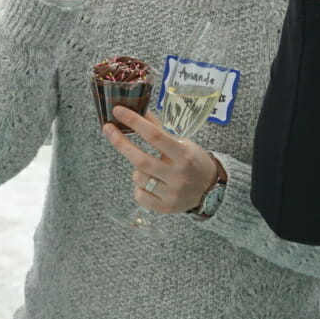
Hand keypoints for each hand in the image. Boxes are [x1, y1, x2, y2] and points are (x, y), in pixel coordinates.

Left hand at [102, 106, 220, 214]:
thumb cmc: (193, 160)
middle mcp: (178, 175)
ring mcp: (172, 193)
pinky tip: (150, 184)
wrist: (211, 188)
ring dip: (136, 169)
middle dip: (121, 143)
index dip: (134, 122)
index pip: (154, 136)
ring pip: (138, 178)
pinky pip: (139, 195)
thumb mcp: (182, 142)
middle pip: (140, 160)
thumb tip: (137, 110)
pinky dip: (139, 187)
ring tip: (147, 168)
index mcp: (184, 154)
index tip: (118, 111)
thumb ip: (158, 129)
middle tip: (108, 129)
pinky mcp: (166, 207)